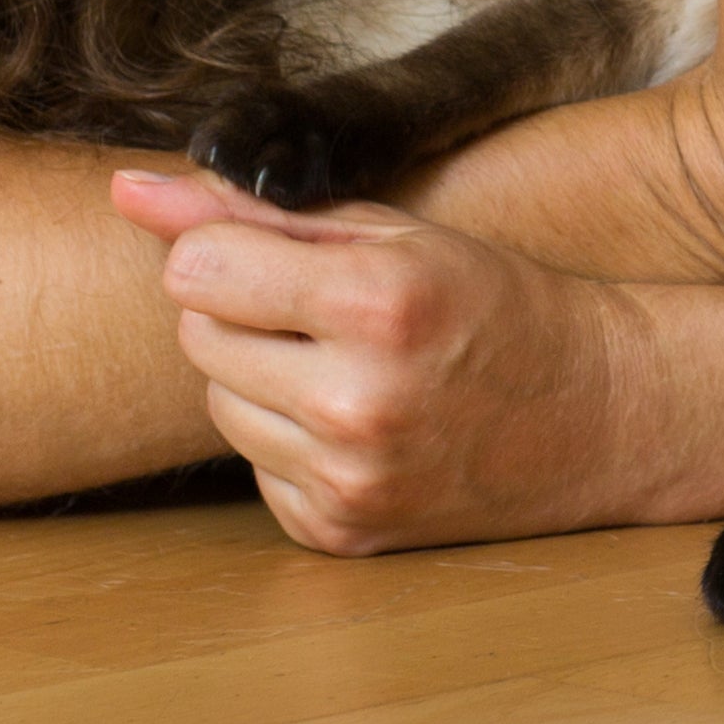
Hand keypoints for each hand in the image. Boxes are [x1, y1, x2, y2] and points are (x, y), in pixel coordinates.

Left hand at [110, 169, 651, 553]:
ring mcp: (348, 477)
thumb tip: (125, 190)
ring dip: (261, 379)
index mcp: (381, 303)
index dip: (230, 255)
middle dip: (247, 314)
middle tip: (330, 314)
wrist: (597, 415)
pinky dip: (289, 441)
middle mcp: (359, 400)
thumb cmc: (498, 304)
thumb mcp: (397, 234)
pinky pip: (252, 467)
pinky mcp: (337, 532)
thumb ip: (255, 211)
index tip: (280, 257)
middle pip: (198, 337)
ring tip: (348, 367)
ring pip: (217, 404)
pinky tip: (360, 425)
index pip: (196, 272)